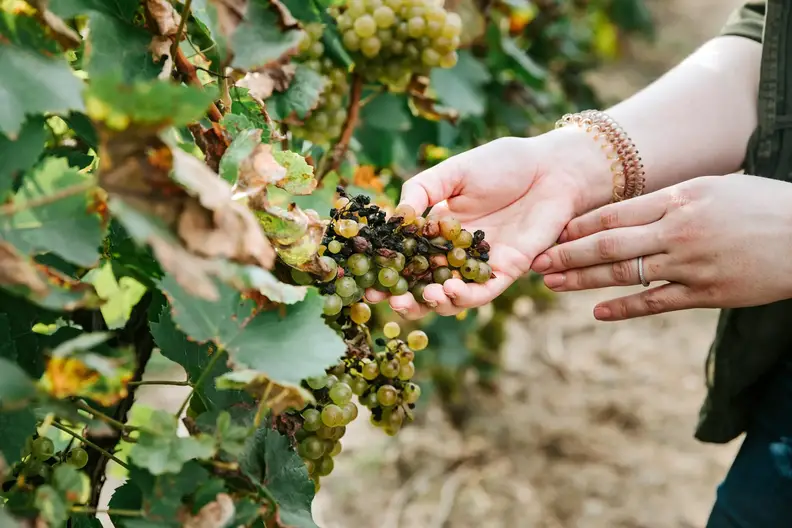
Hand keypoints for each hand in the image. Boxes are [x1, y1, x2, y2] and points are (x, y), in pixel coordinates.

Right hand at [365, 130, 613, 318]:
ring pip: (451, 297)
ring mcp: (480, 264)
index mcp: (437, 230)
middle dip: (404, 299)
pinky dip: (464, 297)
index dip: (385, 271)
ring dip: (433, 303)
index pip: (406, 257)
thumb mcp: (452, 172)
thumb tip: (395, 218)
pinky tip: (449, 289)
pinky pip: (483, 292)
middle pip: (423, 285)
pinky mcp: (507, 270)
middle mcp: (455, 253)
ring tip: (422, 296)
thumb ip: (422, 190)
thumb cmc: (503, 164)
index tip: (364, 281)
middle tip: (387, 302)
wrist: (551, 167)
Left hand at [531, 174, 791, 319]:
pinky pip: (656, 302)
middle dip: (566, 254)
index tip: (550, 233)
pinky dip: (624, 307)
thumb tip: (628, 208)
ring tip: (552, 285)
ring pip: (625, 274)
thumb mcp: (713, 188)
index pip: (614, 214)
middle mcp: (678, 231)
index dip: (577, 227)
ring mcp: (691, 265)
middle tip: (534, 262)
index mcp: (679, 199)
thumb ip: (669, 200)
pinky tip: (597, 311)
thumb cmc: (762, 205)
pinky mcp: (707, 294)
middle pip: (608, 245)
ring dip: (583, 280)